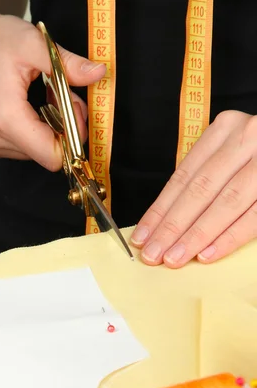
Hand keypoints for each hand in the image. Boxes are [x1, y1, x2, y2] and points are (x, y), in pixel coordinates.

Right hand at [0, 0, 104, 169]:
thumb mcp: (35, 43)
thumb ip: (68, 64)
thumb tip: (98, 73)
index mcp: (4, 118)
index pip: (52, 156)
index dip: (71, 137)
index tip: (74, 112)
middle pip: (44, 153)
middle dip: (58, 127)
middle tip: (56, 95)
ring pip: (32, 152)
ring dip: (42, 128)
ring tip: (36, 99)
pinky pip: (16, 149)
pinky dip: (27, 131)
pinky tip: (21, 108)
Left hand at [130, 110, 256, 266]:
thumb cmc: (255, 157)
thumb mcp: (230, 153)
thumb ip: (203, 179)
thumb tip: (164, 222)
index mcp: (225, 129)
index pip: (183, 176)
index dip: (160, 210)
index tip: (141, 236)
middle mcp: (248, 137)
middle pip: (201, 189)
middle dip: (173, 227)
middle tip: (153, 255)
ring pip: (226, 202)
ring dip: (197, 235)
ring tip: (174, 258)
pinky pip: (256, 215)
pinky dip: (230, 236)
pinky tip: (208, 254)